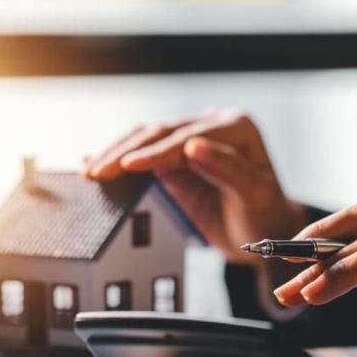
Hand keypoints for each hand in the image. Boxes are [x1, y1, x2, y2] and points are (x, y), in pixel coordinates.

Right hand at [83, 109, 306, 263]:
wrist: (264, 231)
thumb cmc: (266, 214)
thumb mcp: (255, 195)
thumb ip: (228, 169)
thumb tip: (193, 145)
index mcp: (237, 127)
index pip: (188, 137)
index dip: (156, 151)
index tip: (129, 165)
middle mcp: (212, 125)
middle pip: (161, 132)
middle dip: (126, 152)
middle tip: (98, 172)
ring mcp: (190, 139)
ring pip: (145, 139)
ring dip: (116, 153)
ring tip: (90, 171)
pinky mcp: (174, 158)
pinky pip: (142, 153)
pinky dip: (118, 158)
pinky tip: (91, 160)